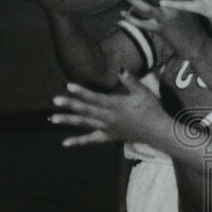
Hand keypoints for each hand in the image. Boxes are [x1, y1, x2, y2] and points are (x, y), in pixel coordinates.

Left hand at [51, 70, 169, 146]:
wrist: (158, 131)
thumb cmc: (152, 109)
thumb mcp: (143, 92)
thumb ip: (130, 80)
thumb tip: (120, 69)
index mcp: (116, 105)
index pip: (95, 98)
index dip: (81, 91)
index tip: (68, 86)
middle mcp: (109, 118)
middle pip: (86, 111)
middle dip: (70, 105)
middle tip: (55, 100)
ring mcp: (108, 129)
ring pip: (85, 124)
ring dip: (69, 121)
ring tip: (53, 119)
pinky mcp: (110, 137)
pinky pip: (91, 140)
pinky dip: (78, 141)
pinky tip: (65, 143)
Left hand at [121, 0, 208, 55]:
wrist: (197, 44)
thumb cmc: (195, 23)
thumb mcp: (193, 4)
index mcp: (184, 0)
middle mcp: (175, 7)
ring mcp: (167, 19)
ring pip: (148, 8)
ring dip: (135, 0)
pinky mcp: (161, 29)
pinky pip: (144, 24)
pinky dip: (132, 19)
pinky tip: (123, 13)